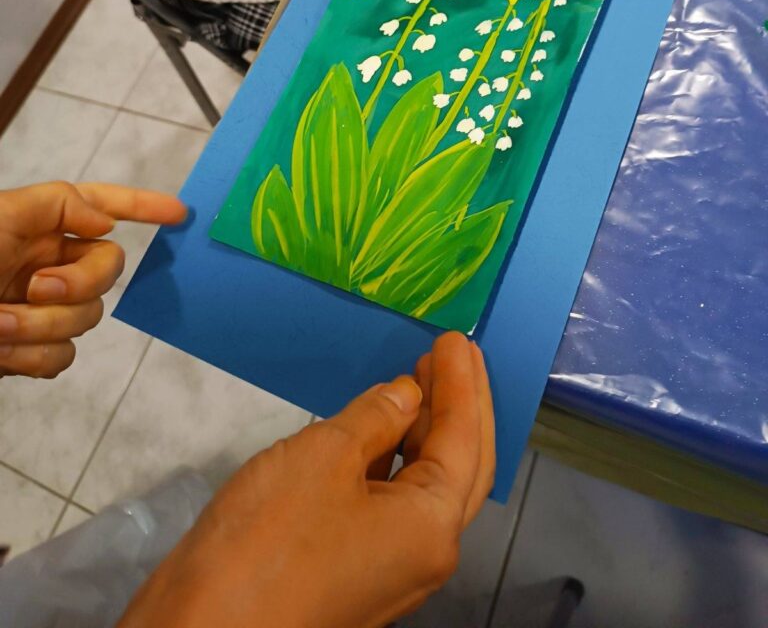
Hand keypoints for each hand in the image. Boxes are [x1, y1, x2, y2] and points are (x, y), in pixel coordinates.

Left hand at [0, 182, 186, 378]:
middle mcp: (49, 262)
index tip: (180, 213)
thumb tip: (105, 220)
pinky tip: (1, 351)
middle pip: (108, 270)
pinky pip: (63, 356)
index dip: (142, 207)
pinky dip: (32, 357)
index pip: (102, 207)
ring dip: (40, 325)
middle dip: (77, 283)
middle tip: (33, 287)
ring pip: (87, 318)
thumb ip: (57, 205)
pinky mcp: (32, 349)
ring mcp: (43, 308)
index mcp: (41, 225)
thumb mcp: (0, 216)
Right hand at [118, 332, 494, 627]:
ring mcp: (390, 566)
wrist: (203, 625)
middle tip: (451, 353)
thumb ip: (375, 418)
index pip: (464, 440)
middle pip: (458, 465)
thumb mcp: (326, 456)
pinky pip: (391, 503)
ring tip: (418, 380)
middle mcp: (426, 552)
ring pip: (423, 486)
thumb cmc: (271, 535)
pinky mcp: (355, 568)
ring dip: (424, 431)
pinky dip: (391, 460)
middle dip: (459, 406)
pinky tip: (378, 429)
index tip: (456, 339)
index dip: (460, 384)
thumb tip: (408, 395)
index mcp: (432, 526)